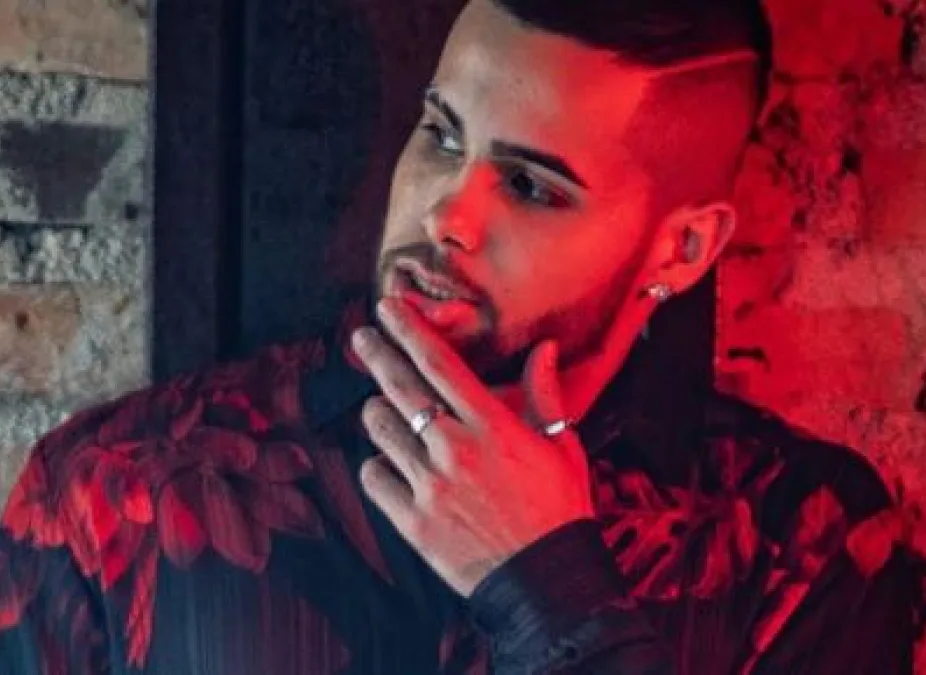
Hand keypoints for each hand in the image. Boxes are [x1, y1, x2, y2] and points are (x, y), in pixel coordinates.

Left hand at [351, 297, 594, 596]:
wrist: (546, 580)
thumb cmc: (558, 509)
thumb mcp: (563, 447)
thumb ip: (545, 394)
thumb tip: (543, 348)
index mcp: (492, 426)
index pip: (439, 363)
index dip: (409, 328)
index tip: (389, 307)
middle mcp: (455, 449)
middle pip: (399, 387)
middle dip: (376, 354)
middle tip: (363, 336)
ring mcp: (430, 486)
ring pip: (380, 429)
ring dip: (377, 412)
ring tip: (382, 409)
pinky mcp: (412, 522)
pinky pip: (374, 478)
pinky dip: (376, 465)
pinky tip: (388, 463)